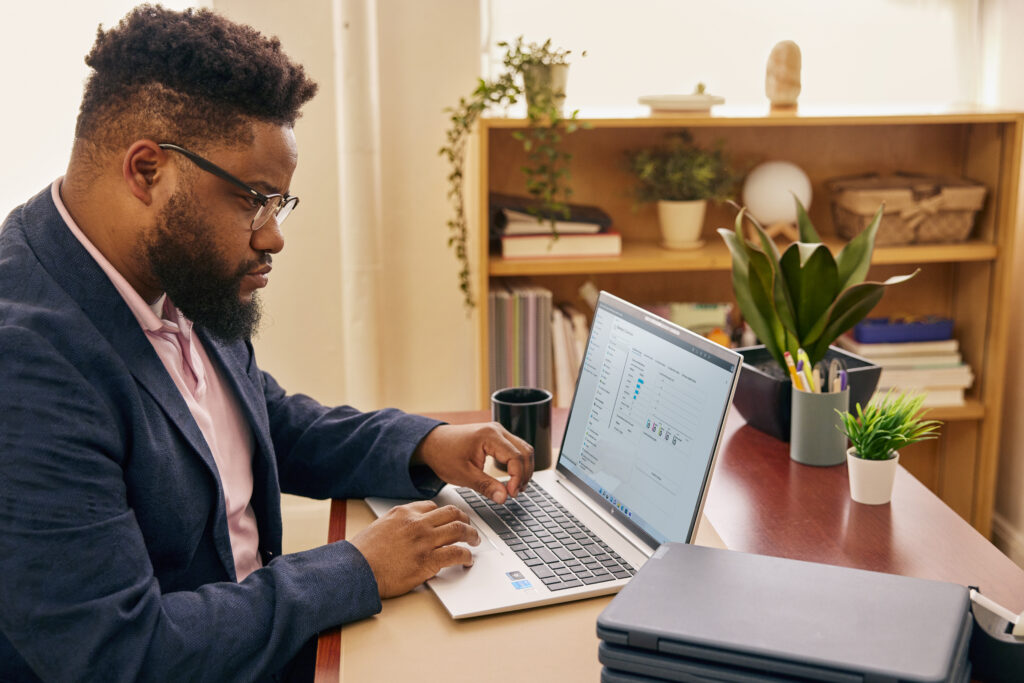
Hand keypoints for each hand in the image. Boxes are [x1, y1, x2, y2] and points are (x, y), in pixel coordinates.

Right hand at [350, 500, 479, 597]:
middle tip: (469, 527)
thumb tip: (408, 532)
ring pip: (459, 529)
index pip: (432, 507)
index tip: (450, 519)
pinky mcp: (428, 560)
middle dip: (464, 519)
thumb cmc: (362, 554)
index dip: (444, 514)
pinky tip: (468, 560)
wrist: (356, 571)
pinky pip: (456, 553)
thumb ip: (397, 525)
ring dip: (471, 535)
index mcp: (403, 513)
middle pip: (451, 513)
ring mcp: (424, 541)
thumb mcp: (379, 527)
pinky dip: (466, 556)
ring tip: (475, 541)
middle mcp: (417, 523)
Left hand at [413, 422, 533, 503]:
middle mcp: (497, 430)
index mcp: (489, 436)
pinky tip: (512, 478)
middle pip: (525, 452)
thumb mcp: (463, 475)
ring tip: (515, 488)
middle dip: (524, 474)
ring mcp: (498, 432)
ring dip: (524, 469)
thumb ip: (485, 486)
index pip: (515, 457)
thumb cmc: (443, 455)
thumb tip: (503, 498)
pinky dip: (518, 464)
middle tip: (514, 493)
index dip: (517, 478)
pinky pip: (516, 449)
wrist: (432, 443)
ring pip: (524, 449)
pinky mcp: (497, 437)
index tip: (511, 494)